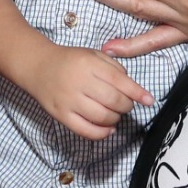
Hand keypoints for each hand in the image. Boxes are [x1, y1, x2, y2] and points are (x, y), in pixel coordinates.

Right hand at [26, 45, 152, 140]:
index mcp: (88, 64)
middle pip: (112, 101)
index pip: (118, 80)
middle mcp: (79, 82)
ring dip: (116, 119)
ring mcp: (69, 101)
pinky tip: (108, 128)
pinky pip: (85, 131)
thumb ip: (114, 67)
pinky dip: (102, 133)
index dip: (136, 92)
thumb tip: (132, 87)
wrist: (38, 67)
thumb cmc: (70, 60)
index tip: (149, 100)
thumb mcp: (92, 54)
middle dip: (126, 106)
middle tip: (126, 104)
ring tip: (115, 114)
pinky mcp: (61, 116)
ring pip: (102, 117)